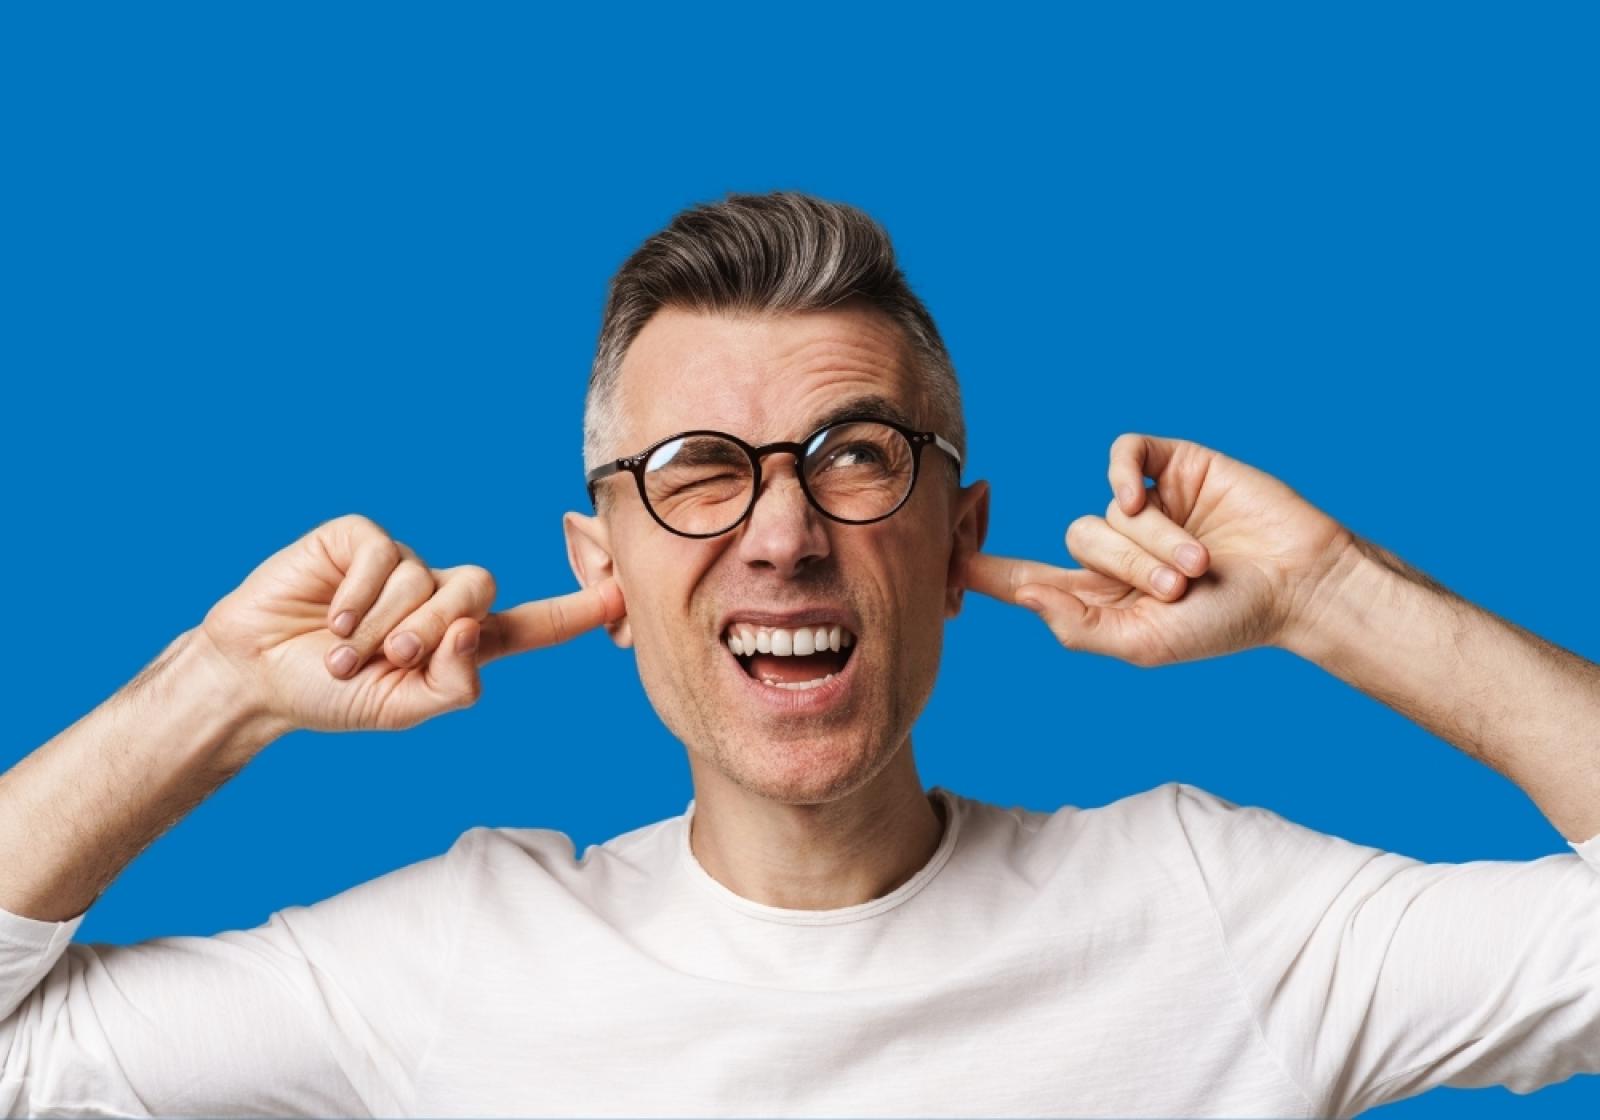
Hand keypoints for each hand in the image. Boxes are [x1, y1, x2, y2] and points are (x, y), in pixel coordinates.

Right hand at [200, 513, 624, 732]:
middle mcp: (437, 595)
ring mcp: (400, 562)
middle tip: (385, 658)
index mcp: (460, 640)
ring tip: (343, 650)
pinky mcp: (360, 539)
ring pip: (424, 577)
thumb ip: (451, 685)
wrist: (255, 676)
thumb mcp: (402, 709)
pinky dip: (356, 593)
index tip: (622, 598)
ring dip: (380, 624)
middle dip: (429, 632)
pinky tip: (328, 614)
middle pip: (476, 591)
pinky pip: (382, 554)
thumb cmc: (332, 697)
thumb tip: (470, 632)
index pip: (531, 626)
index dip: (576, 611)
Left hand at [965, 433, 1353, 666]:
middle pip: (1077, 542)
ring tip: (1202, 565)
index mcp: (1096, 594)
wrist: (1296, 583)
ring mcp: (1139, 503)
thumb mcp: (1145, 643)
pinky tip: (1146, 498)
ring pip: (1107, 509)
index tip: (936, 560)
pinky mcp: (1168, 466)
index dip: (981, 568)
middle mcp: (1111, 547)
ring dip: (1156, 543)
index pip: (1023, 577)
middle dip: (1131, 568)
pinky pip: (1120, 455)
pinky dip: (1123, 473)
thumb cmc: (1224, 623)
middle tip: (1181, 589)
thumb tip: (1025, 596)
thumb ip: (1081, 627)